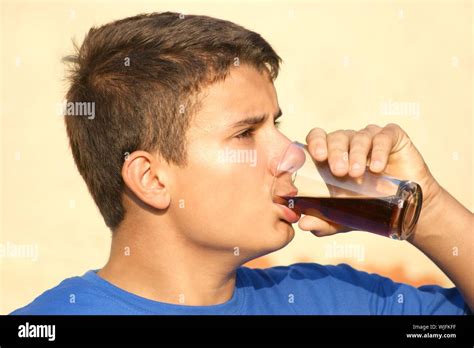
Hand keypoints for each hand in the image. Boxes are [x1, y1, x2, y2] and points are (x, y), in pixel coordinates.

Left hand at [301, 123, 442, 236]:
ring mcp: (371, 138)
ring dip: (356, 154)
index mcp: (331, 154)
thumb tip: (302, 224)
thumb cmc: (368, 208)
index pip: (317, 137)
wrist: (407, 211)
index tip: (318, 157)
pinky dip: (379, 150)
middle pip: (337, 137)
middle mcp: (349, 142)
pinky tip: (378, 167)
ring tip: (357, 174)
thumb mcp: (342, 219)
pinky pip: (384, 136)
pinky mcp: (393, 137)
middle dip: (336, 153)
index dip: (315, 142)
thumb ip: (322, 221)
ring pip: (359, 136)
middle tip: (339, 172)